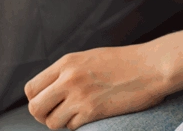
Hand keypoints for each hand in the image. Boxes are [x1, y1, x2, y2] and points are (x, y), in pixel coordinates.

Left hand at [25, 45, 168, 128]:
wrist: (151, 67)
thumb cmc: (124, 63)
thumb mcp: (90, 59)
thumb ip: (68, 72)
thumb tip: (49, 90)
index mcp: (66, 63)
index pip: (31, 88)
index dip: (36, 99)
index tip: (49, 102)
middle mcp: (68, 78)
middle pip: (35, 108)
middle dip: (43, 115)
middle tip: (58, 114)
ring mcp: (80, 96)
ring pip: (51, 122)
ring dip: (62, 122)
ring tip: (78, 114)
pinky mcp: (92, 111)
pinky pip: (72, 127)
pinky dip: (79, 125)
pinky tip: (92, 115)